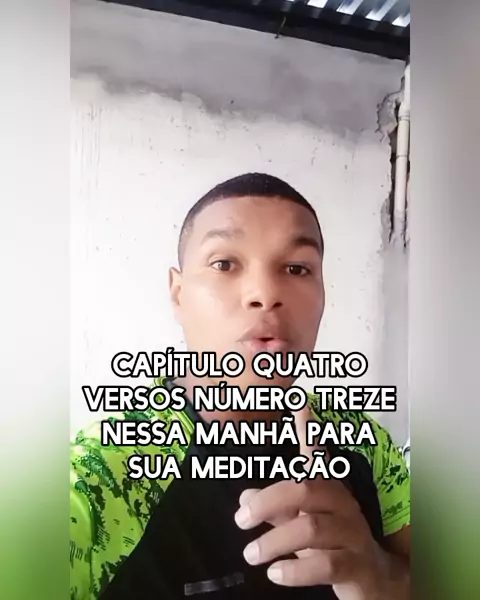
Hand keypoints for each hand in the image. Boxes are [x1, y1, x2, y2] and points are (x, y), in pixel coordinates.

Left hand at [234, 408, 385, 599]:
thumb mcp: (303, 525)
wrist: (378, 583)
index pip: (317, 454)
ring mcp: (353, 535)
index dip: (308, 429)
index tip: (299, 401)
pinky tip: (275, 573)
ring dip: (274, 541)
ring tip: (250, 553)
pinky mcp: (357, 566)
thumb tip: (245, 497)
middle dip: (268, 501)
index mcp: (329, 490)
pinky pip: (325, 564)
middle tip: (240, 519)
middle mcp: (343, 505)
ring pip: (312, 528)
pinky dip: (295, 570)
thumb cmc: (335, 546)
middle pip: (305, 489)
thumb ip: (277, 511)